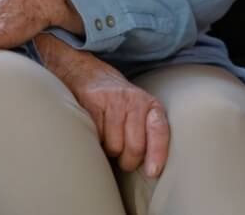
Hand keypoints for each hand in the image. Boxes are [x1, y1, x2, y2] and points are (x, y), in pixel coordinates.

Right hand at [36, 34, 168, 176]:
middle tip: (122, 158)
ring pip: (113, 146)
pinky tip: (95, 133)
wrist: (84, 71)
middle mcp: (133, 100)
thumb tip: (151, 169)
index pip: (159, 131)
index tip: (152, 172)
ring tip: (106, 139)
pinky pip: (96, 136)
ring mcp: (112, 100)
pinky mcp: (92, 102)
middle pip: (134, 147)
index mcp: (150, 104)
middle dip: (127, 161)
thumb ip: (147, 133)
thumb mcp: (139, 110)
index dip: (157, 154)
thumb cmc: (115, 100)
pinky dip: (95, 141)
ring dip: (108, 151)